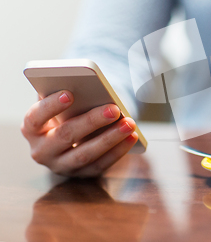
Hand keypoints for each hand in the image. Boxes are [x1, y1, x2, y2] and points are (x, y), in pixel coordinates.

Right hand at [20, 90, 137, 176]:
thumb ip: (63, 91)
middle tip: (114, 109)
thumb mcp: (59, 103)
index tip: (69, 94)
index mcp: (31, 128)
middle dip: (92, 121)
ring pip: (85, 154)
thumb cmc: (66, 113)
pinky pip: (101, 164)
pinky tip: (132, 137)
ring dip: (110, 138)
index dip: (50, 106)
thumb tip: (79, 81)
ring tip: (129, 123)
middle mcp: (42, 151)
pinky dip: (118, 150)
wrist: (71, 137)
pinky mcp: (81, 174)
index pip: (35, 118)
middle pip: (65, 136)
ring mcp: (61, 166)